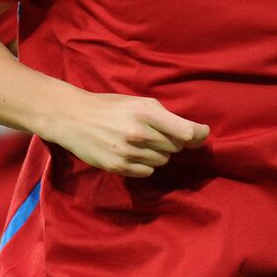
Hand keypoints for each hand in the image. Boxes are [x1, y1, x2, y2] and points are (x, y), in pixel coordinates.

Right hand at [45, 91, 209, 177]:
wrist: (74, 118)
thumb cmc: (112, 108)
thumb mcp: (140, 103)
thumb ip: (168, 119)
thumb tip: (199, 135)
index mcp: (147, 112)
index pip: (186, 132)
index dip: (197, 135)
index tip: (201, 134)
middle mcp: (139, 133)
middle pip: (175, 147)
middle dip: (169, 141)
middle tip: (152, 132)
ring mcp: (128, 152)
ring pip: (162, 161)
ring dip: (156, 153)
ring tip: (137, 141)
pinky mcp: (118, 167)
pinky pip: (147, 172)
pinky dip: (144, 165)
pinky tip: (130, 153)